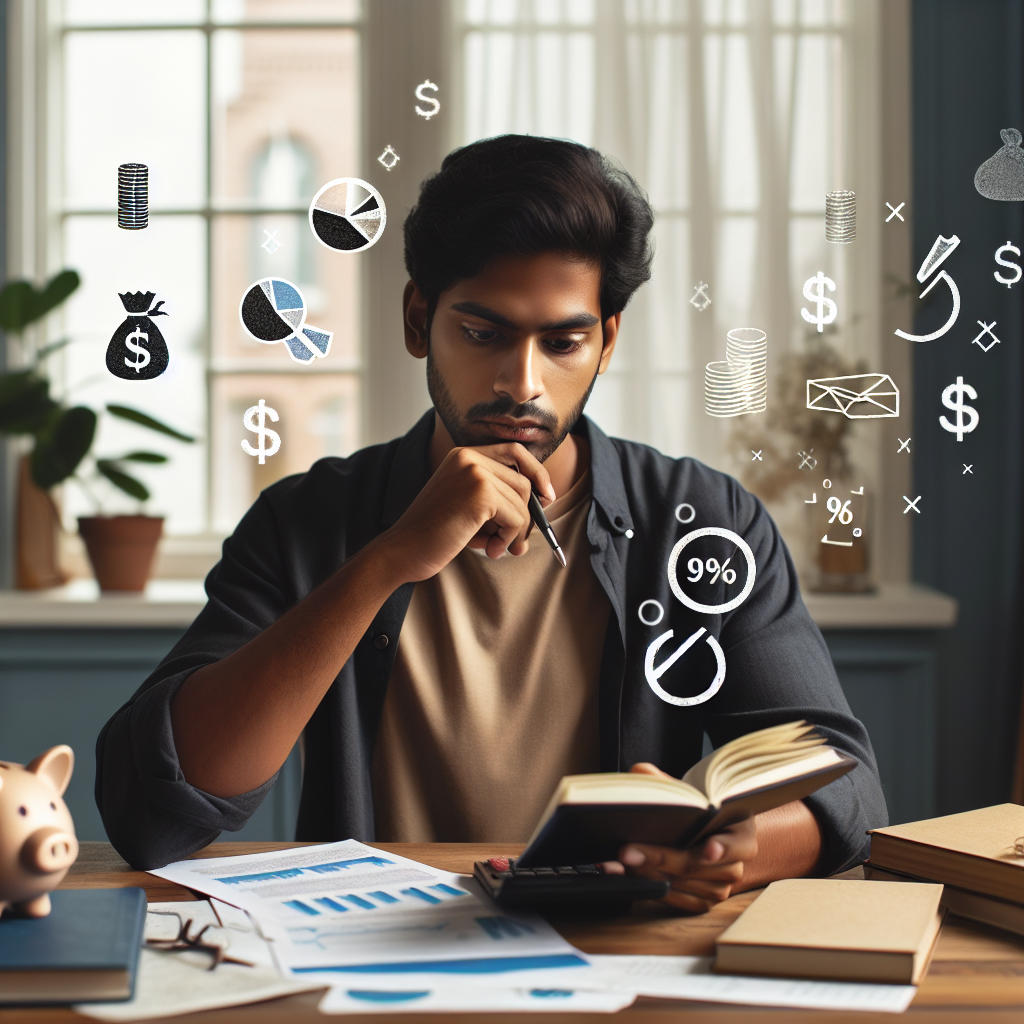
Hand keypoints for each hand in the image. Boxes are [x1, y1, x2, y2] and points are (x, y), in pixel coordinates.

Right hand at [374, 442, 554, 583]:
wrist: (403, 551)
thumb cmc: (434, 535)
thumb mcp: (468, 507)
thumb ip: (498, 498)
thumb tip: (543, 503)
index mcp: (463, 455)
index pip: (515, 451)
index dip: (536, 472)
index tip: (547, 497)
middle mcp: (469, 457)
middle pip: (524, 480)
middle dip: (527, 515)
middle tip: (516, 542)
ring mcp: (474, 473)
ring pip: (523, 501)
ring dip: (515, 531)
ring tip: (494, 547)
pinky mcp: (480, 494)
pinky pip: (517, 517)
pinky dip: (509, 538)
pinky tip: (489, 549)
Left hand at [604, 762, 757, 913]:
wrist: (704, 832)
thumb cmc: (699, 809)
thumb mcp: (691, 791)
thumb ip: (667, 782)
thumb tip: (640, 772)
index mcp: (741, 833)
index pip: (737, 845)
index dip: (723, 848)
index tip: (708, 849)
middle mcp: (734, 865)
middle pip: (696, 866)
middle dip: (660, 858)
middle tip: (628, 851)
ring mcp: (719, 887)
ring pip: (682, 885)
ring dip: (648, 874)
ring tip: (620, 862)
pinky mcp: (702, 902)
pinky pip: (676, 900)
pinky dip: (650, 888)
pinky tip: (628, 876)